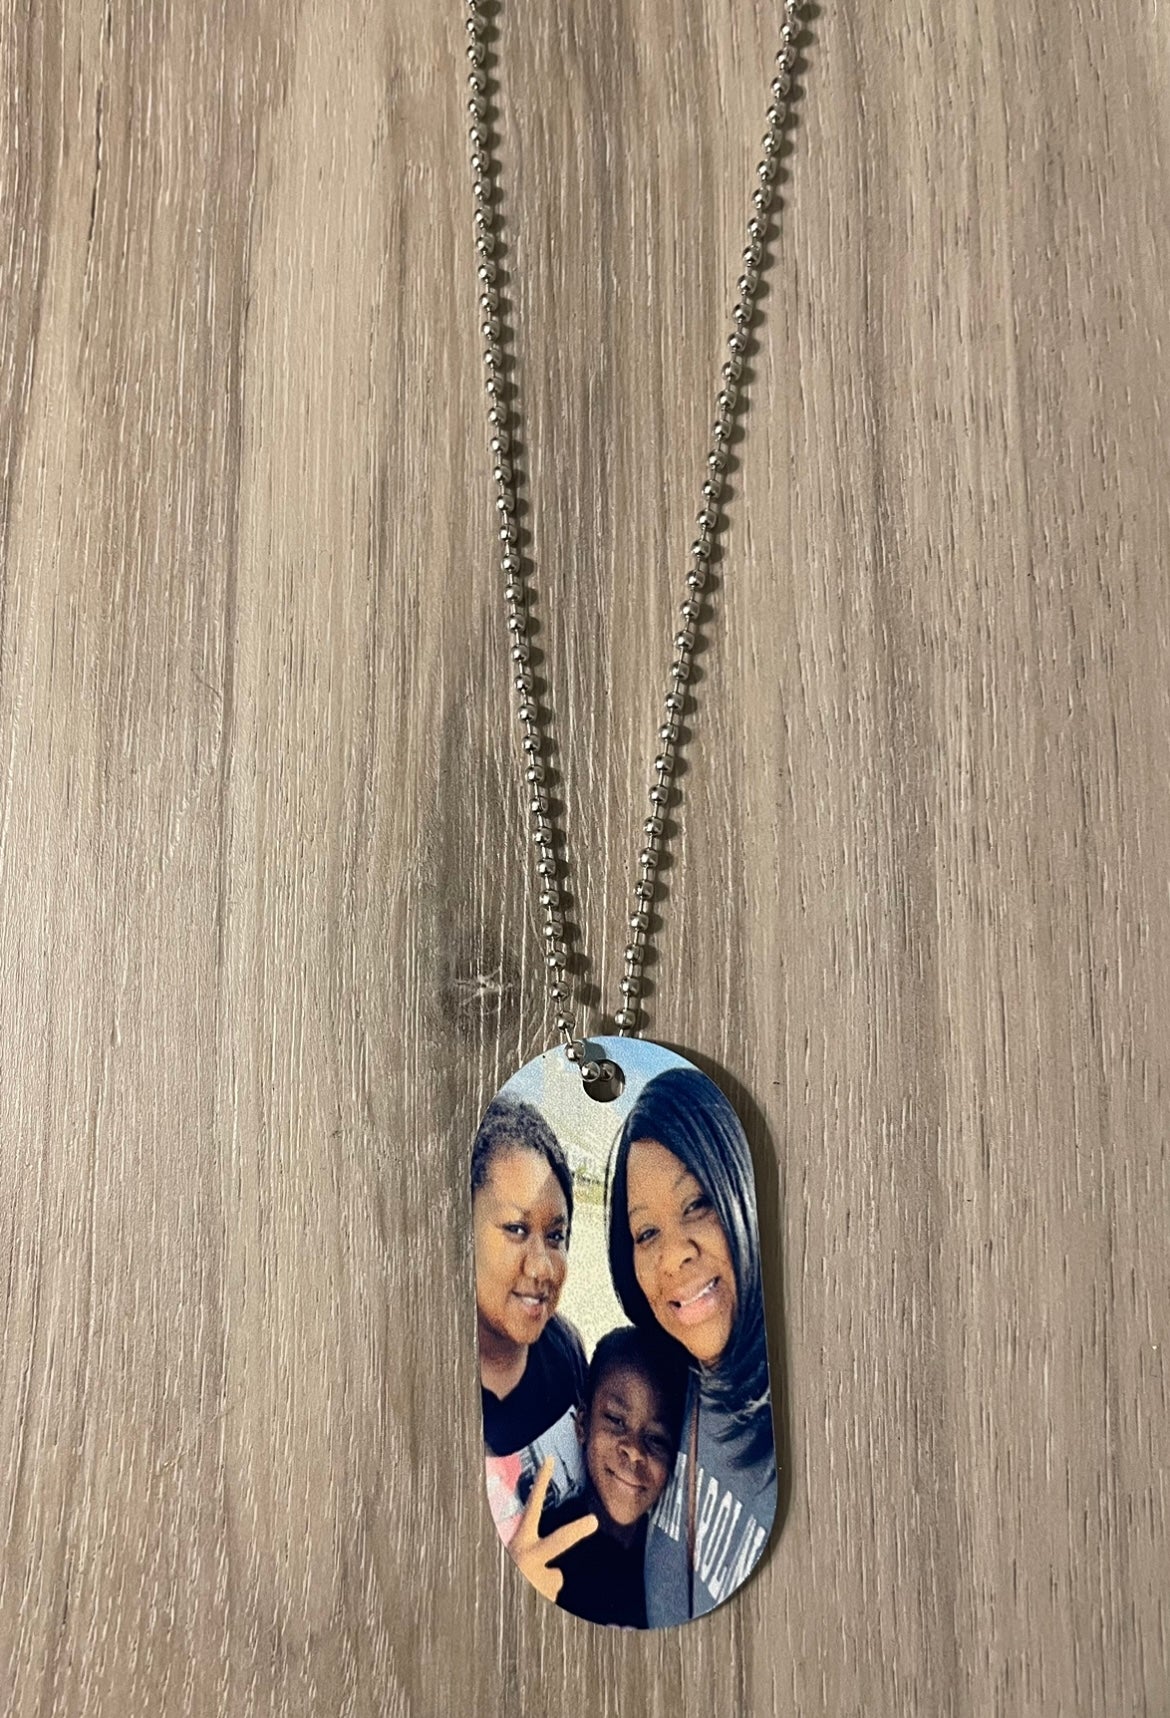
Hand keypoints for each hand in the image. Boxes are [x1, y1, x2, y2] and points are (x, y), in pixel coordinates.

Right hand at [509, 1454, 598, 1600]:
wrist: (488, 1621)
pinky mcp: (544, 1598)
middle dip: (576, 1531)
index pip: (531, 1508)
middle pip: (557, 1541)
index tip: (550, 1461)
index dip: (541, 1483)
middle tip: (592, 1522)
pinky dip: (547, 1600)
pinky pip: (555, 1596)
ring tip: (529, 1591)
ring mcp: (534, 1579)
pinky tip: (533, 1604)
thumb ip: (530, 1557)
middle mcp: (525, 1558)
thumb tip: (558, 1572)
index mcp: (518, 1544)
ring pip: (556, 1578)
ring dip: (547, 1584)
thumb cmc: (500, 1586)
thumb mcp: (510, 1563)